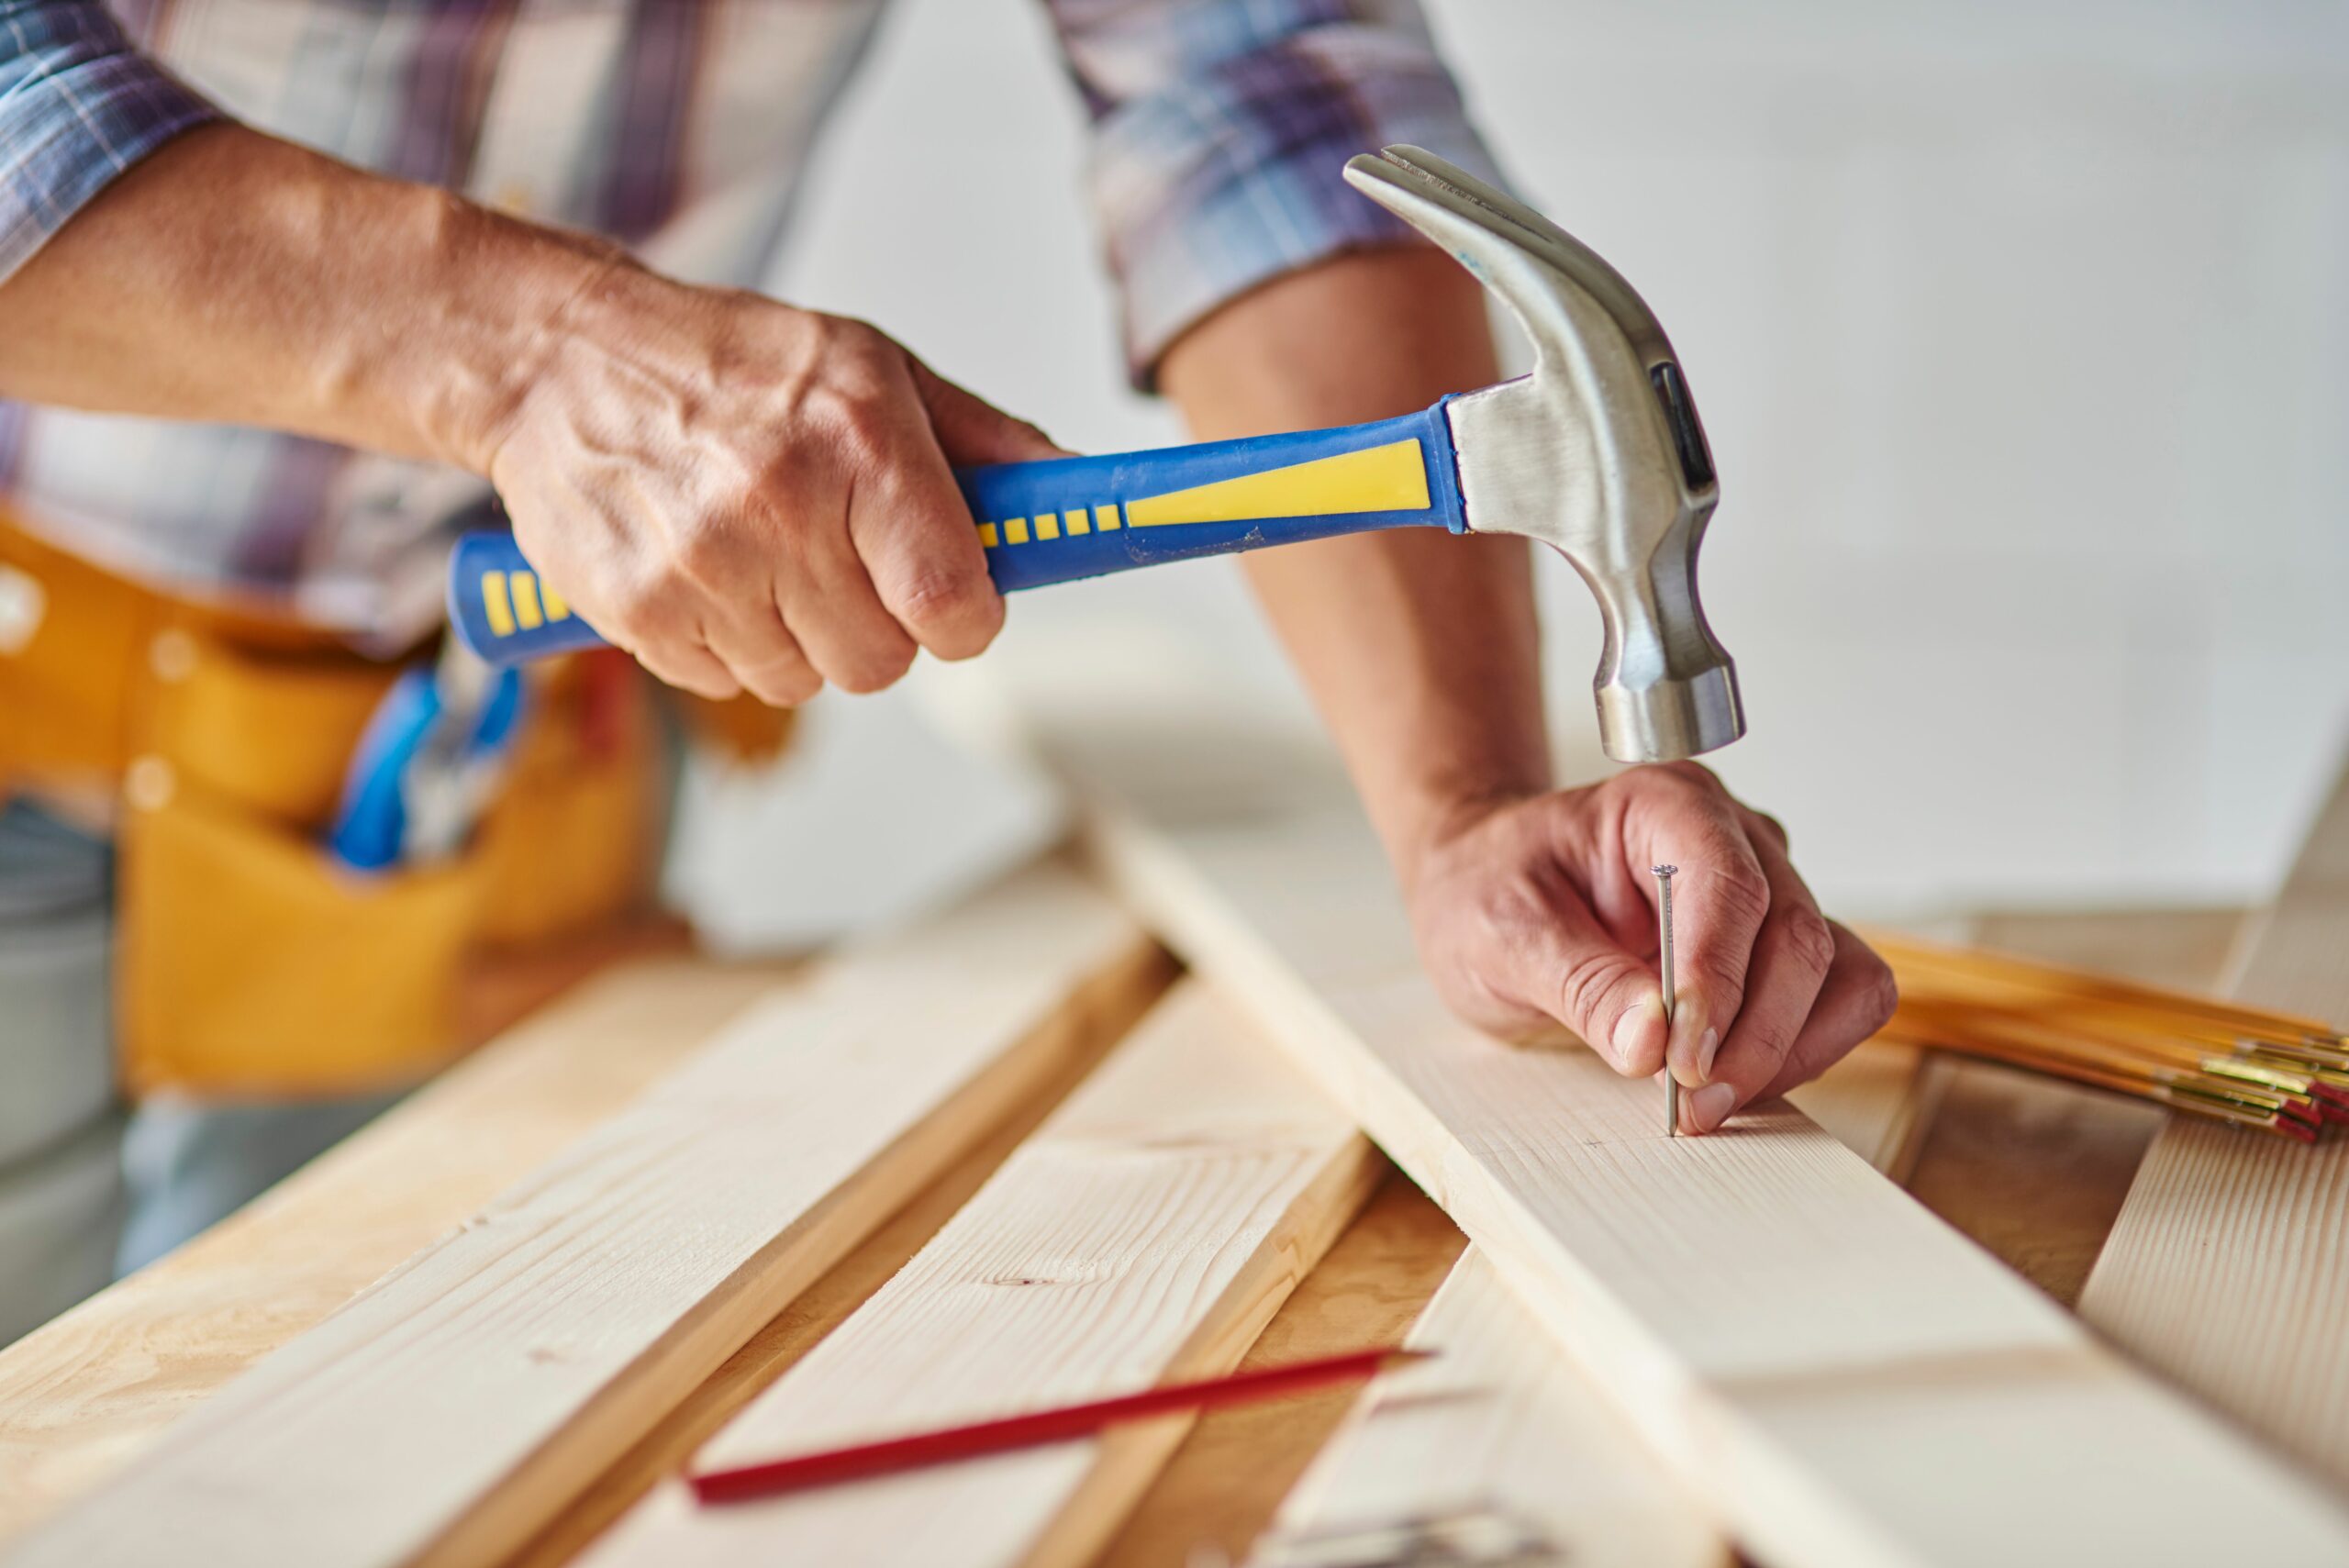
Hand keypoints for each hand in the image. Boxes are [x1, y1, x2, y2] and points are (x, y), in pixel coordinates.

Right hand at [485, 263, 1062, 702]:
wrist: (559, 362)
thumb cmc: (730, 364)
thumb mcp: (872, 367)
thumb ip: (981, 442)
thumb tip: (1072, 490)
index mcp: (857, 439)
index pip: (951, 601)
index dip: (965, 618)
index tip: (955, 601)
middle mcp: (779, 505)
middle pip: (883, 661)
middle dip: (878, 625)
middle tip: (839, 558)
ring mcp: (701, 565)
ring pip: (805, 681)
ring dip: (798, 638)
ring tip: (761, 552)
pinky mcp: (637, 610)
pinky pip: (727, 683)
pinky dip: (728, 644)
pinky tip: (707, 570)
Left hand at [1403, 764, 1896, 1133]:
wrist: (1479, 888)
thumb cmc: (1485, 890)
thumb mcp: (1499, 935)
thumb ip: (1579, 982)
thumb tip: (1651, 1040)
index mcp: (1663, 805)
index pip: (1728, 887)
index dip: (1718, 980)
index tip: (1683, 1059)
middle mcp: (1732, 837)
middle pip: (1795, 935)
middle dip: (1753, 1034)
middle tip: (1691, 1102)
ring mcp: (1765, 889)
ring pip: (1835, 970)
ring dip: (1788, 1048)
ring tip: (1709, 1097)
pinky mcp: (1773, 947)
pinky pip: (1837, 997)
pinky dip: (1803, 1048)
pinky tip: (1736, 1079)